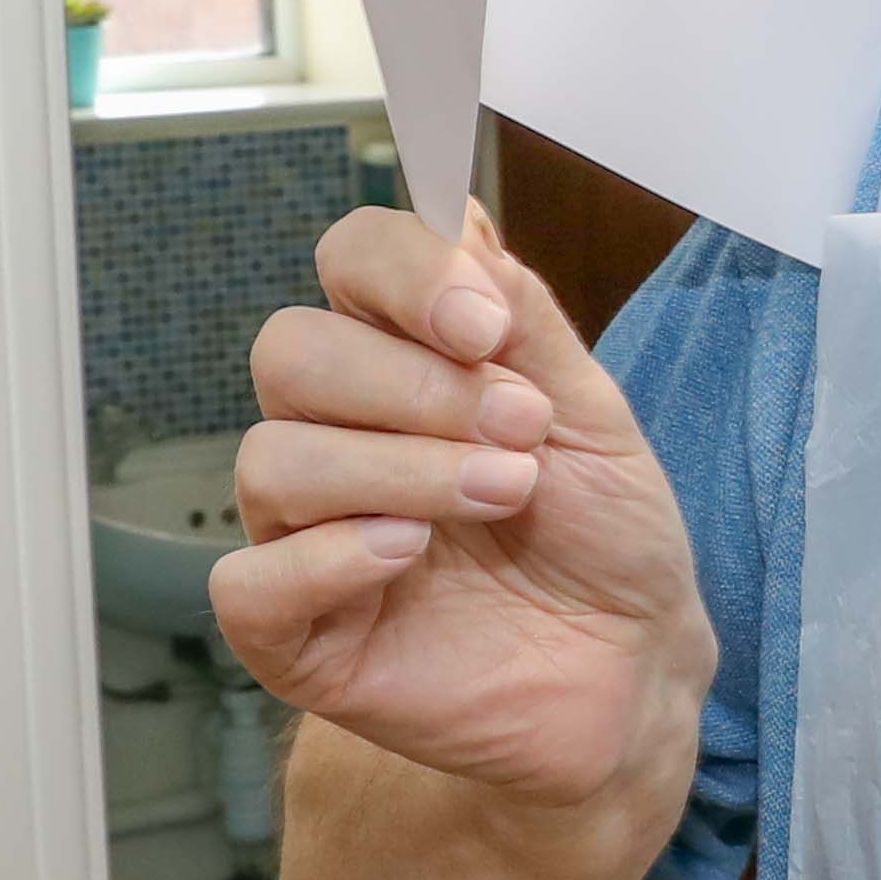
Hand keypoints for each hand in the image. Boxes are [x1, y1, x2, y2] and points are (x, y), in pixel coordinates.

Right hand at [215, 208, 711, 810]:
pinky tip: (408, 558)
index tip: (485, 325)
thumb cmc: (605, 536)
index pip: (348, 262)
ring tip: (505, 496)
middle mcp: (337, 434)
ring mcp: (307, 534)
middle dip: (409, 386)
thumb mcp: (594, 416)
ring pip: (274, 460)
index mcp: (401, 359)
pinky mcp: (297, 637)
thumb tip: (459, 210)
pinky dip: (325, 559)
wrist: (634, 669)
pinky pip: (247, 581)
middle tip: (521, 432)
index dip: (404, 274)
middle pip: (291, 353)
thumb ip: (523, 318)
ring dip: (400, 470)